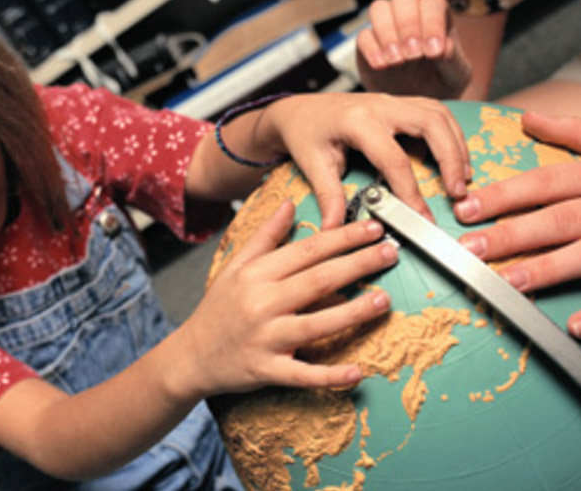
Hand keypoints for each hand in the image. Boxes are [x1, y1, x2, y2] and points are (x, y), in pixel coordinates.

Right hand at [176, 202, 396, 395]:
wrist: (191, 356)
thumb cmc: (218, 309)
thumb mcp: (236, 266)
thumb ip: (265, 236)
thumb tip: (289, 204)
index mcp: (256, 274)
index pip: (307, 250)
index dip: (343, 237)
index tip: (372, 228)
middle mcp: (261, 303)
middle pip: (318, 280)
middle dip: (358, 264)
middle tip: (390, 252)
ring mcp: (265, 338)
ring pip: (316, 324)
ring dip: (353, 312)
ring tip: (383, 300)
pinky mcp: (267, 370)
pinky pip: (303, 374)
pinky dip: (329, 376)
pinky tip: (356, 372)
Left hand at [263, 93, 471, 227]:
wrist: (299, 109)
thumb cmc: (304, 134)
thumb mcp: (312, 165)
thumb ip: (328, 196)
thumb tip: (335, 230)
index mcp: (357, 121)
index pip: (394, 159)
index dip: (411, 191)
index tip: (421, 217)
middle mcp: (380, 105)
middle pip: (431, 123)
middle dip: (451, 157)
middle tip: (457, 191)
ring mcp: (392, 100)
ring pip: (439, 114)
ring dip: (456, 144)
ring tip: (462, 178)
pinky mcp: (399, 103)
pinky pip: (435, 112)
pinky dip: (450, 134)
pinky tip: (454, 158)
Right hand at [356, 0, 471, 98]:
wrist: (418, 102)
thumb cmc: (440, 83)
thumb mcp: (457, 76)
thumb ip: (454, 60)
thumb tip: (444, 48)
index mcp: (436, 16)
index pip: (432, 3)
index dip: (432, 23)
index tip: (434, 52)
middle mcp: (410, 16)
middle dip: (408, 24)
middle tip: (413, 54)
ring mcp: (386, 29)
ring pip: (379, 9)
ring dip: (387, 33)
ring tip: (397, 61)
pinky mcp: (367, 46)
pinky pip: (363, 36)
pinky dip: (371, 49)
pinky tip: (382, 66)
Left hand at [454, 111, 580, 338]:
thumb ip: (578, 130)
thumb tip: (528, 118)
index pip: (549, 181)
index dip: (506, 194)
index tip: (465, 208)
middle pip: (564, 217)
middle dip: (514, 233)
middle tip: (470, 251)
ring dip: (552, 268)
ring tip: (510, 283)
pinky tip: (577, 326)